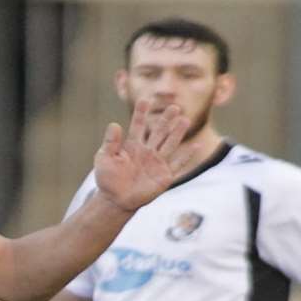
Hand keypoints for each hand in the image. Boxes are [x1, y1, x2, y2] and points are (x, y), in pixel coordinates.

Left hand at [93, 98, 188, 212]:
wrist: (115, 201)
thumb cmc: (107, 180)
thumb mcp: (104, 160)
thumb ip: (110, 143)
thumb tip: (113, 124)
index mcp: (132, 146)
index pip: (137, 125)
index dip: (140, 113)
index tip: (144, 100)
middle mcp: (147, 151)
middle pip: (159, 132)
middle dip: (166, 120)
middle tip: (174, 107)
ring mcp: (157, 163)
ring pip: (170, 144)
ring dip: (178, 133)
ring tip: (185, 120)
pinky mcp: (164, 176)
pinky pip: (177, 164)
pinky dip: (186, 156)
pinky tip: (196, 146)